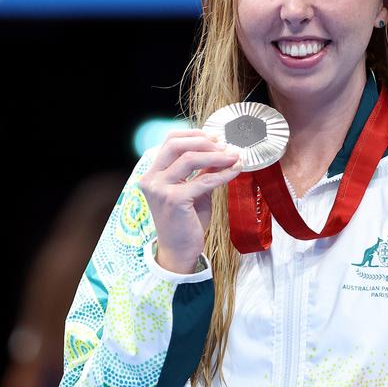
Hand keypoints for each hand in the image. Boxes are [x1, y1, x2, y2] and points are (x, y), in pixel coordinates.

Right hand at [138, 130, 241, 273]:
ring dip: (217, 156)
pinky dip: (222, 174)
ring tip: (234, 156)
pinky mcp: (175, 199)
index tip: (215, 137)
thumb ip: (201, 172)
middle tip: (226, 145)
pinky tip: (235, 171)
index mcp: (152, 174)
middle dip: (204, 142)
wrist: (179, 251)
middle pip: (176, 145)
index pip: (169, 142)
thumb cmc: (185, 222)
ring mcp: (161, 189)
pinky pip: (204, 180)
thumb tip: (221, 152)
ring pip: (190, 159)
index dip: (193, 135)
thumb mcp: (192, 191)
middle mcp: (152, 179)